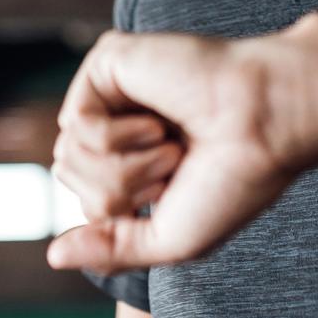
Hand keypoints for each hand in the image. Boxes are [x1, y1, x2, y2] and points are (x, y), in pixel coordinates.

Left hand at [47, 11, 317, 273]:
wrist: (264, 127)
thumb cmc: (232, 179)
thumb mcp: (171, 238)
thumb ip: (111, 249)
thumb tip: (53, 256)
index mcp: (137, 154)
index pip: (86, 197)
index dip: (121, 211)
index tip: (176, 189)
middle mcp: (121, 118)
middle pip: (69, 175)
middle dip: (120, 189)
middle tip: (174, 163)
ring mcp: (114, 89)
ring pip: (67, 154)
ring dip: (126, 166)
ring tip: (170, 142)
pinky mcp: (109, 62)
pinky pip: (75, 123)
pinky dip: (119, 137)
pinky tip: (158, 121)